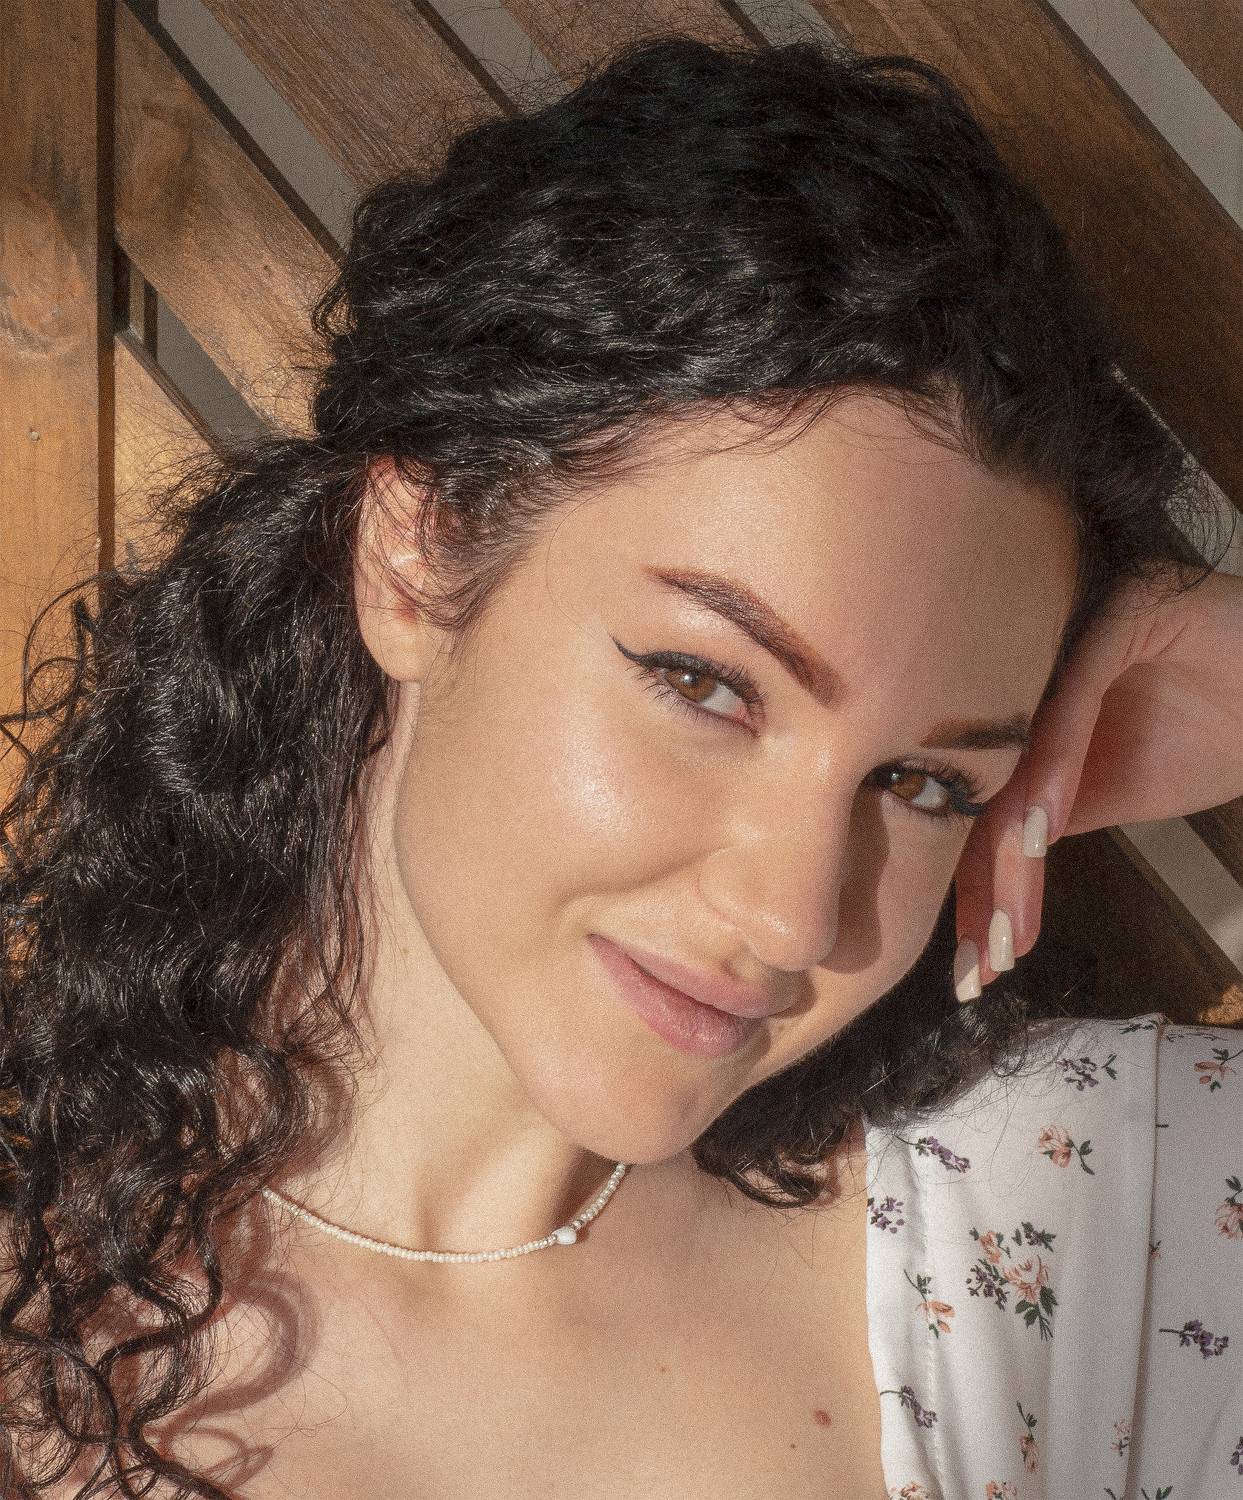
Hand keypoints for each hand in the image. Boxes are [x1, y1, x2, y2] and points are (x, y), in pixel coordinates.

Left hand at [952, 564, 1242, 992]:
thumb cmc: (1216, 727)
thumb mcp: (1122, 787)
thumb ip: (1049, 811)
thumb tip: (984, 875)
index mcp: (1017, 705)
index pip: (980, 800)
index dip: (973, 883)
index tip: (975, 964)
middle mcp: (1028, 660)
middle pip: (986, 781)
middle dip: (981, 882)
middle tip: (979, 964)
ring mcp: (1068, 627)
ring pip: (1018, 749)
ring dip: (1010, 847)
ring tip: (1006, 929)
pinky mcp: (1119, 606)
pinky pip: (1070, 696)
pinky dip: (1053, 767)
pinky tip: (1042, 833)